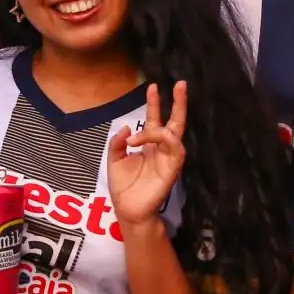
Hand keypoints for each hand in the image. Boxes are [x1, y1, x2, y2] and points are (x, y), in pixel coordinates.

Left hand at [107, 81, 187, 227]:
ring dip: (160, 128)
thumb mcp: (114, 159)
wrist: (128, 210)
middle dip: (179, 103)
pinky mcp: (172, 169)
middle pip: (175, 122)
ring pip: (174, 134)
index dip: (154, 103)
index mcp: (149, 146)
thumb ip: (118, 142)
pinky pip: (176, 149)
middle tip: (180, 84)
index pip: (156, 120)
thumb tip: (128, 128)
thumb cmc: (123, 187)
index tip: (152, 86)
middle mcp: (161, 149)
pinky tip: (149, 139)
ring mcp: (168, 158)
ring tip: (146, 131)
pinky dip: (164, 140)